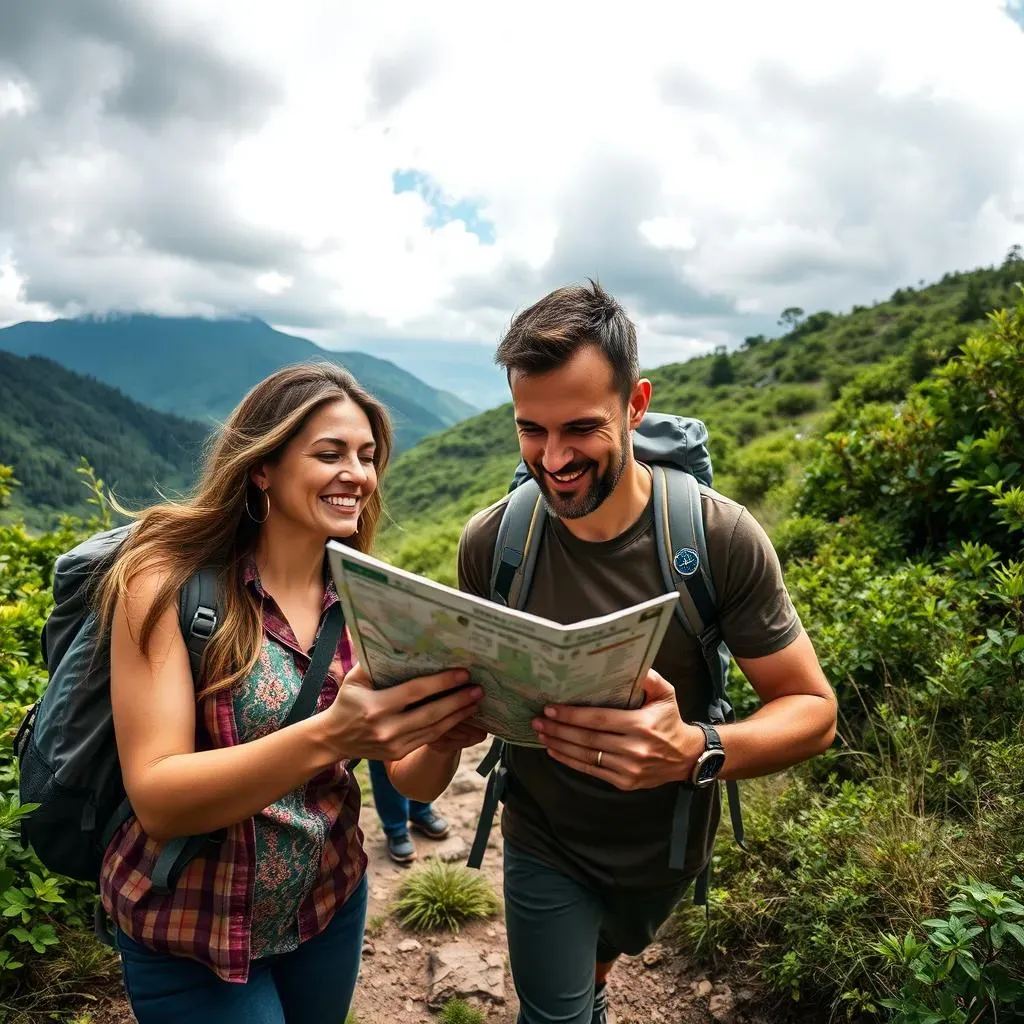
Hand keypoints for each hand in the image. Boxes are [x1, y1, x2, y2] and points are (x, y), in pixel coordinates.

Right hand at [324, 663, 482, 762]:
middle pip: (430, 714)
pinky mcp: (399, 754)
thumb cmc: (347, 701)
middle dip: (457, 701)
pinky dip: (448, 728)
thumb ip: (376, 663)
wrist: (334, 739)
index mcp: (376, 707)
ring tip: (476, 702)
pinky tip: (461, 716)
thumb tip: (402, 642)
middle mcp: (387, 728)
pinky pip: (429, 739)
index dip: (441, 683)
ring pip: (434, 729)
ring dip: (458, 715)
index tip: (462, 674)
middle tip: (478, 689)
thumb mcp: (356, 679)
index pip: (415, 692)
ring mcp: (394, 745)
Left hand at [531, 669, 704, 790]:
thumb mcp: (666, 694)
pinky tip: (555, 751)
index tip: (551, 708)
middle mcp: (633, 748)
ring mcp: (628, 768)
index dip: (572, 715)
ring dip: (560, 745)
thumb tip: (629, 662)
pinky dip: (570, 761)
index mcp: (641, 725)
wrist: (686, 757)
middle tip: (538, 720)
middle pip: (588, 738)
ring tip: (541, 733)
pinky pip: (592, 770)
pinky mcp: (624, 782)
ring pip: (586, 756)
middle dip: (559, 729)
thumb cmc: (670, 720)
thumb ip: (648, 678)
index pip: (599, 719)